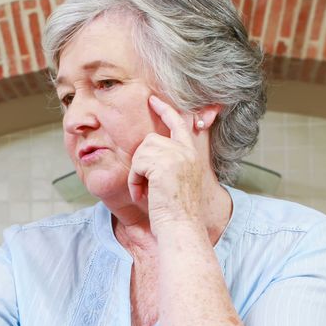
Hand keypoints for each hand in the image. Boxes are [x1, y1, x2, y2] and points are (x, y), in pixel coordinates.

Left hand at [127, 95, 205, 231]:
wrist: (181, 226)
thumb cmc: (175, 211)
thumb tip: (148, 146)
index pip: (178, 124)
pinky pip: (137, 165)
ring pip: (142, 152)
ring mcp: (176, 156)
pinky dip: (134, 181)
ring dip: (137, 174)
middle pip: (150, 140)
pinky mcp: (164, 164)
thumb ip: (166, 161)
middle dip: (141, 162)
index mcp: (191, 154)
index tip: (153, 99)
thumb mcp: (173, 180)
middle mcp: (186, 151)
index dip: (165, 110)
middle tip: (147, 187)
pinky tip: (143, 195)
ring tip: (147, 192)